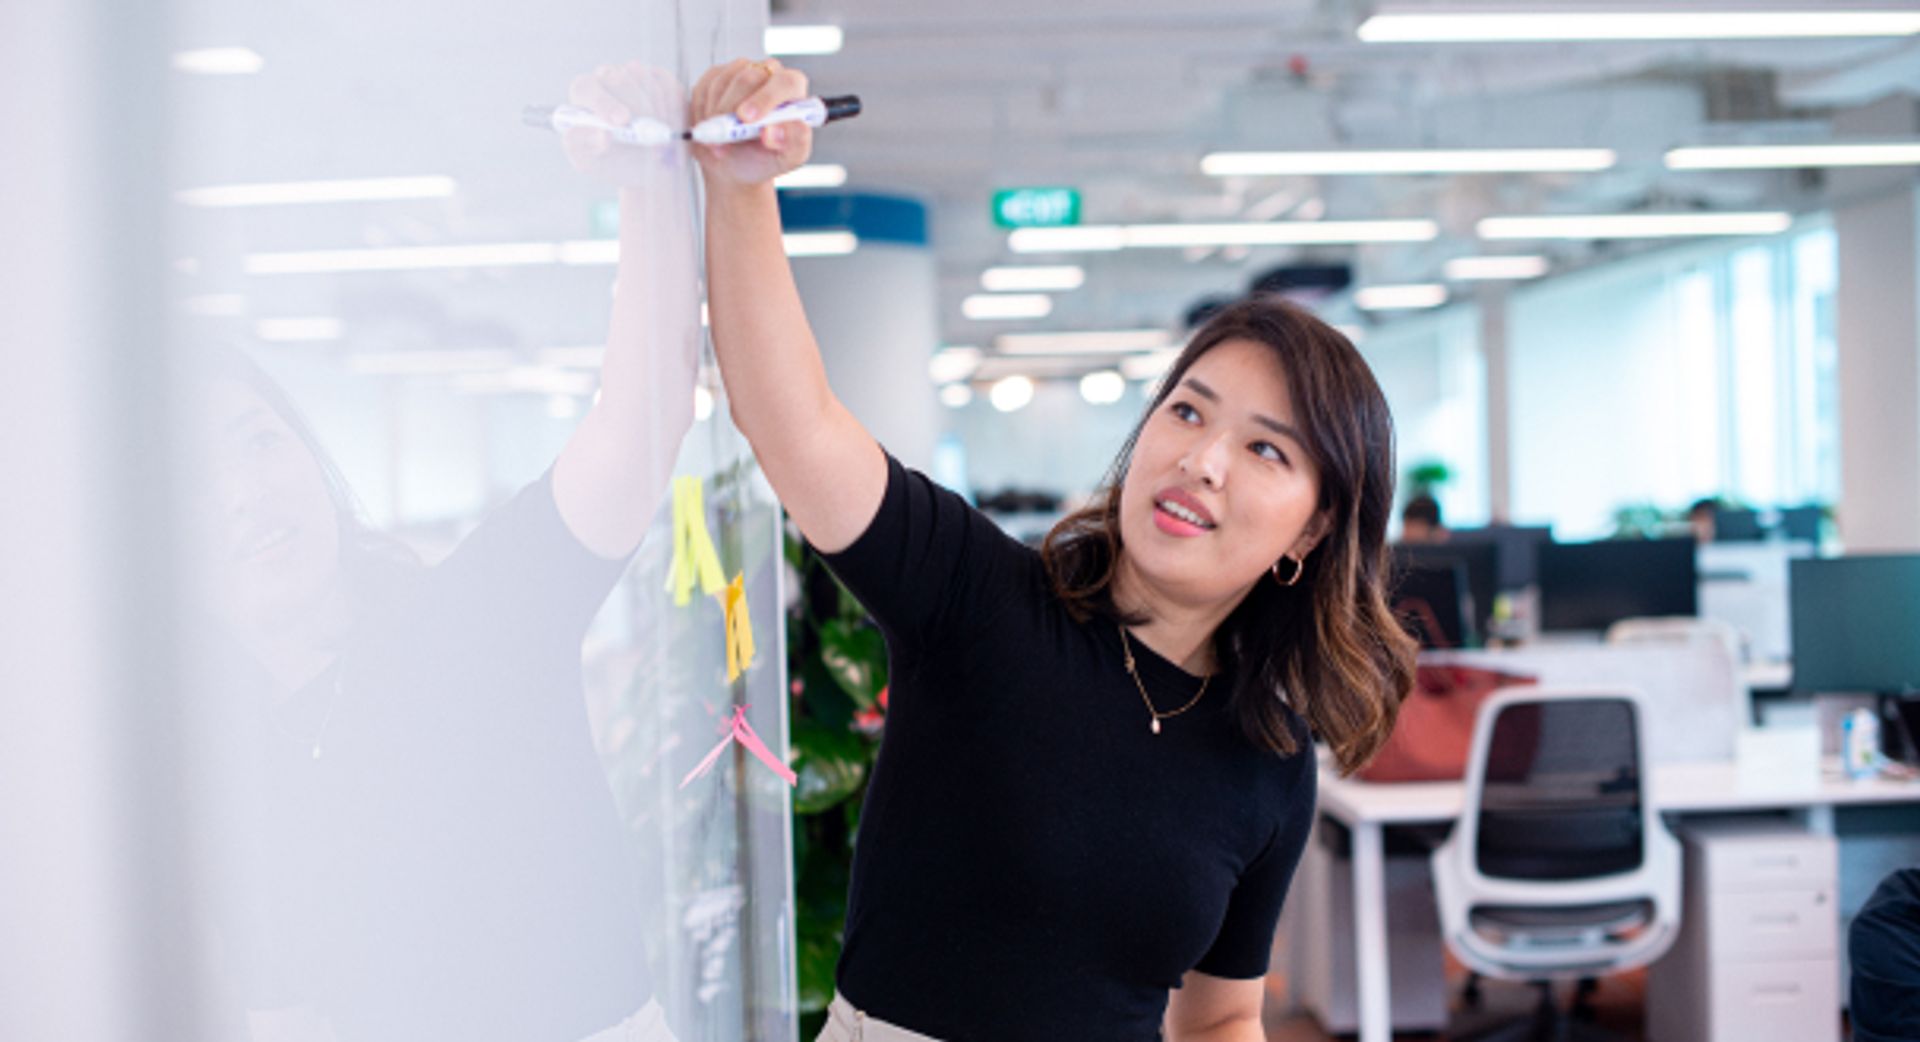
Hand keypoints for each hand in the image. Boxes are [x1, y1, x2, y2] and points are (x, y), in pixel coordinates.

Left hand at [562, 61, 686, 186]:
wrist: (646, 167)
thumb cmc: (613, 161)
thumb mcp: (591, 161)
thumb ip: (585, 147)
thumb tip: (600, 134)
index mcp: (583, 96)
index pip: (586, 88)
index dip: (604, 103)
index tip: (623, 121)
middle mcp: (605, 79)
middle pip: (617, 78)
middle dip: (636, 106)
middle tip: (648, 132)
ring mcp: (632, 75)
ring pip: (644, 79)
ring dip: (654, 110)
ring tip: (656, 135)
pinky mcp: (658, 77)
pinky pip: (666, 83)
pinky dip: (671, 104)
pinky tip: (668, 123)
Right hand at [689, 57, 812, 189]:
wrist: (733, 165)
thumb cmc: (763, 159)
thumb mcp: (786, 160)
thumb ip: (795, 144)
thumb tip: (778, 130)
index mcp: (794, 92)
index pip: (787, 82)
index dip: (766, 98)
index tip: (747, 119)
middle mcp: (770, 76)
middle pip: (750, 77)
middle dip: (732, 107)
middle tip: (724, 133)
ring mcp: (743, 72)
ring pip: (724, 82)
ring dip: (717, 114)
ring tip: (721, 139)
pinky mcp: (718, 74)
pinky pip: (706, 86)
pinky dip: (704, 110)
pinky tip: (712, 126)